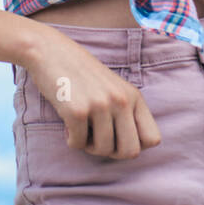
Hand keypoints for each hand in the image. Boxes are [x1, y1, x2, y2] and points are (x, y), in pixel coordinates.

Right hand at [24, 25, 161, 159]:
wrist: (51, 52)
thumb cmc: (82, 74)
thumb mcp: (114, 88)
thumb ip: (127, 112)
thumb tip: (133, 150)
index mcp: (134, 96)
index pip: (152, 139)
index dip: (134, 145)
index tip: (116, 137)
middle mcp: (122, 100)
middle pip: (130, 152)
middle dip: (112, 152)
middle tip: (97, 139)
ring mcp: (100, 105)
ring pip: (103, 150)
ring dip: (88, 145)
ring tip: (80, 127)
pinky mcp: (77, 110)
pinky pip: (78, 145)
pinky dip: (71, 139)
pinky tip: (67, 122)